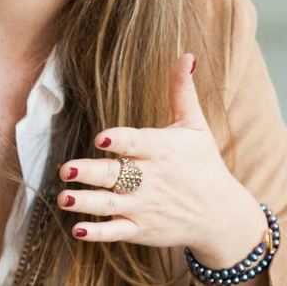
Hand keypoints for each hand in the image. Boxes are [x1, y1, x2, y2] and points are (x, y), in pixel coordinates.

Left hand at [56, 53, 266, 269]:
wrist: (222, 216)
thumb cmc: (204, 164)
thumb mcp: (196, 126)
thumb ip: (182, 91)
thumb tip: (187, 55)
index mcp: (161, 150)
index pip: (137, 143)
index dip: (119, 140)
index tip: (101, 137)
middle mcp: (151, 179)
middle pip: (116, 174)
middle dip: (90, 172)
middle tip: (66, 168)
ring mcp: (145, 206)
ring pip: (110, 203)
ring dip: (86, 201)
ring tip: (63, 198)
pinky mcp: (142, 229)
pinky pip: (116, 231)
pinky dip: (98, 232)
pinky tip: (77, 229)